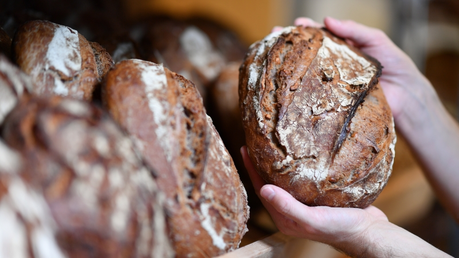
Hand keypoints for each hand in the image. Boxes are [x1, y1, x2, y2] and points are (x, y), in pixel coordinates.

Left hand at [241, 146, 451, 256]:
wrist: (370, 232)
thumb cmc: (342, 229)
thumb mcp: (312, 220)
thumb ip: (288, 207)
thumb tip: (264, 189)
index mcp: (285, 218)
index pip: (261, 189)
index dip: (251, 169)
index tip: (244, 148)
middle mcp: (292, 210)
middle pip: (270, 182)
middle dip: (260, 163)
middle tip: (255, 141)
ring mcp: (305, 203)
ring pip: (286, 179)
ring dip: (278, 163)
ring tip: (273, 142)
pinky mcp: (318, 196)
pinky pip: (303, 178)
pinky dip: (297, 165)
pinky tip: (300, 152)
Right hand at [284, 17, 435, 122]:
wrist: (406, 95)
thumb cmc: (394, 65)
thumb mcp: (375, 39)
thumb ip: (353, 29)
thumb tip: (328, 20)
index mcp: (342, 49)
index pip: (320, 36)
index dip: (305, 30)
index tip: (294, 24)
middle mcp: (333, 66)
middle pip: (308, 54)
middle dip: (290, 45)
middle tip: (274, 37)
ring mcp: (331, 83)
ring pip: (307, 74)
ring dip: (290, 66)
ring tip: (275, 58)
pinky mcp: (333, 101)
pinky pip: (315, 94)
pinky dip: (300, 90)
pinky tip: (288, 86)